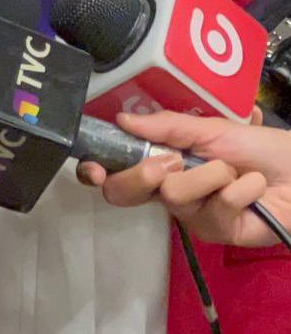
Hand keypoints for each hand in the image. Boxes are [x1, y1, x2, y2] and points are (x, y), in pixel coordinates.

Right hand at [78, 110, 290, 246]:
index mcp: (159, 163)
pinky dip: (239, 189)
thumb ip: (165, 125)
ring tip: (233, 171)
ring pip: (173, 195)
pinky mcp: (216, 233)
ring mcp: (190, 215)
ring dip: (210, 174)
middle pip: (125, 192)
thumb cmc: (259, 148)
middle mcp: (167, 191)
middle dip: (144, 173)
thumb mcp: (211, 128)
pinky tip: (254, 188)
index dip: (95, 171)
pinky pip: (213, 209)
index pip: (113, 172)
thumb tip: (121, 118)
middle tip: (174, 161)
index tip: (92, 167)